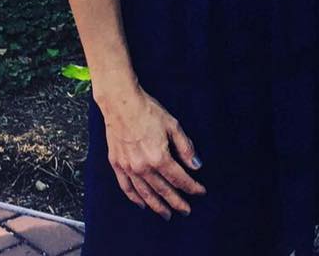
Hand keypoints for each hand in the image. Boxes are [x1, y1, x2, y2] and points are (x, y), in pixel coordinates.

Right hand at [99, 85, 205, 218]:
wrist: (121, 103)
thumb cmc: (149, 111)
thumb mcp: (173, 125)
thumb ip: (185, 147)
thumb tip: (196, 165)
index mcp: (159, 157)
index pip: (179, 179)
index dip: (192, 187)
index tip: (201, 192)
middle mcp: (143, 167)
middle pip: (163, 190)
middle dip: (176, 202)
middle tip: (186, 211)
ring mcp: (128, 168)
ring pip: (145, 194)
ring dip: (157, 206)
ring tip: (166, 214)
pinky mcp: (117, 165)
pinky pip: (127, 187)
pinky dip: (135, 198)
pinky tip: (142, 204)